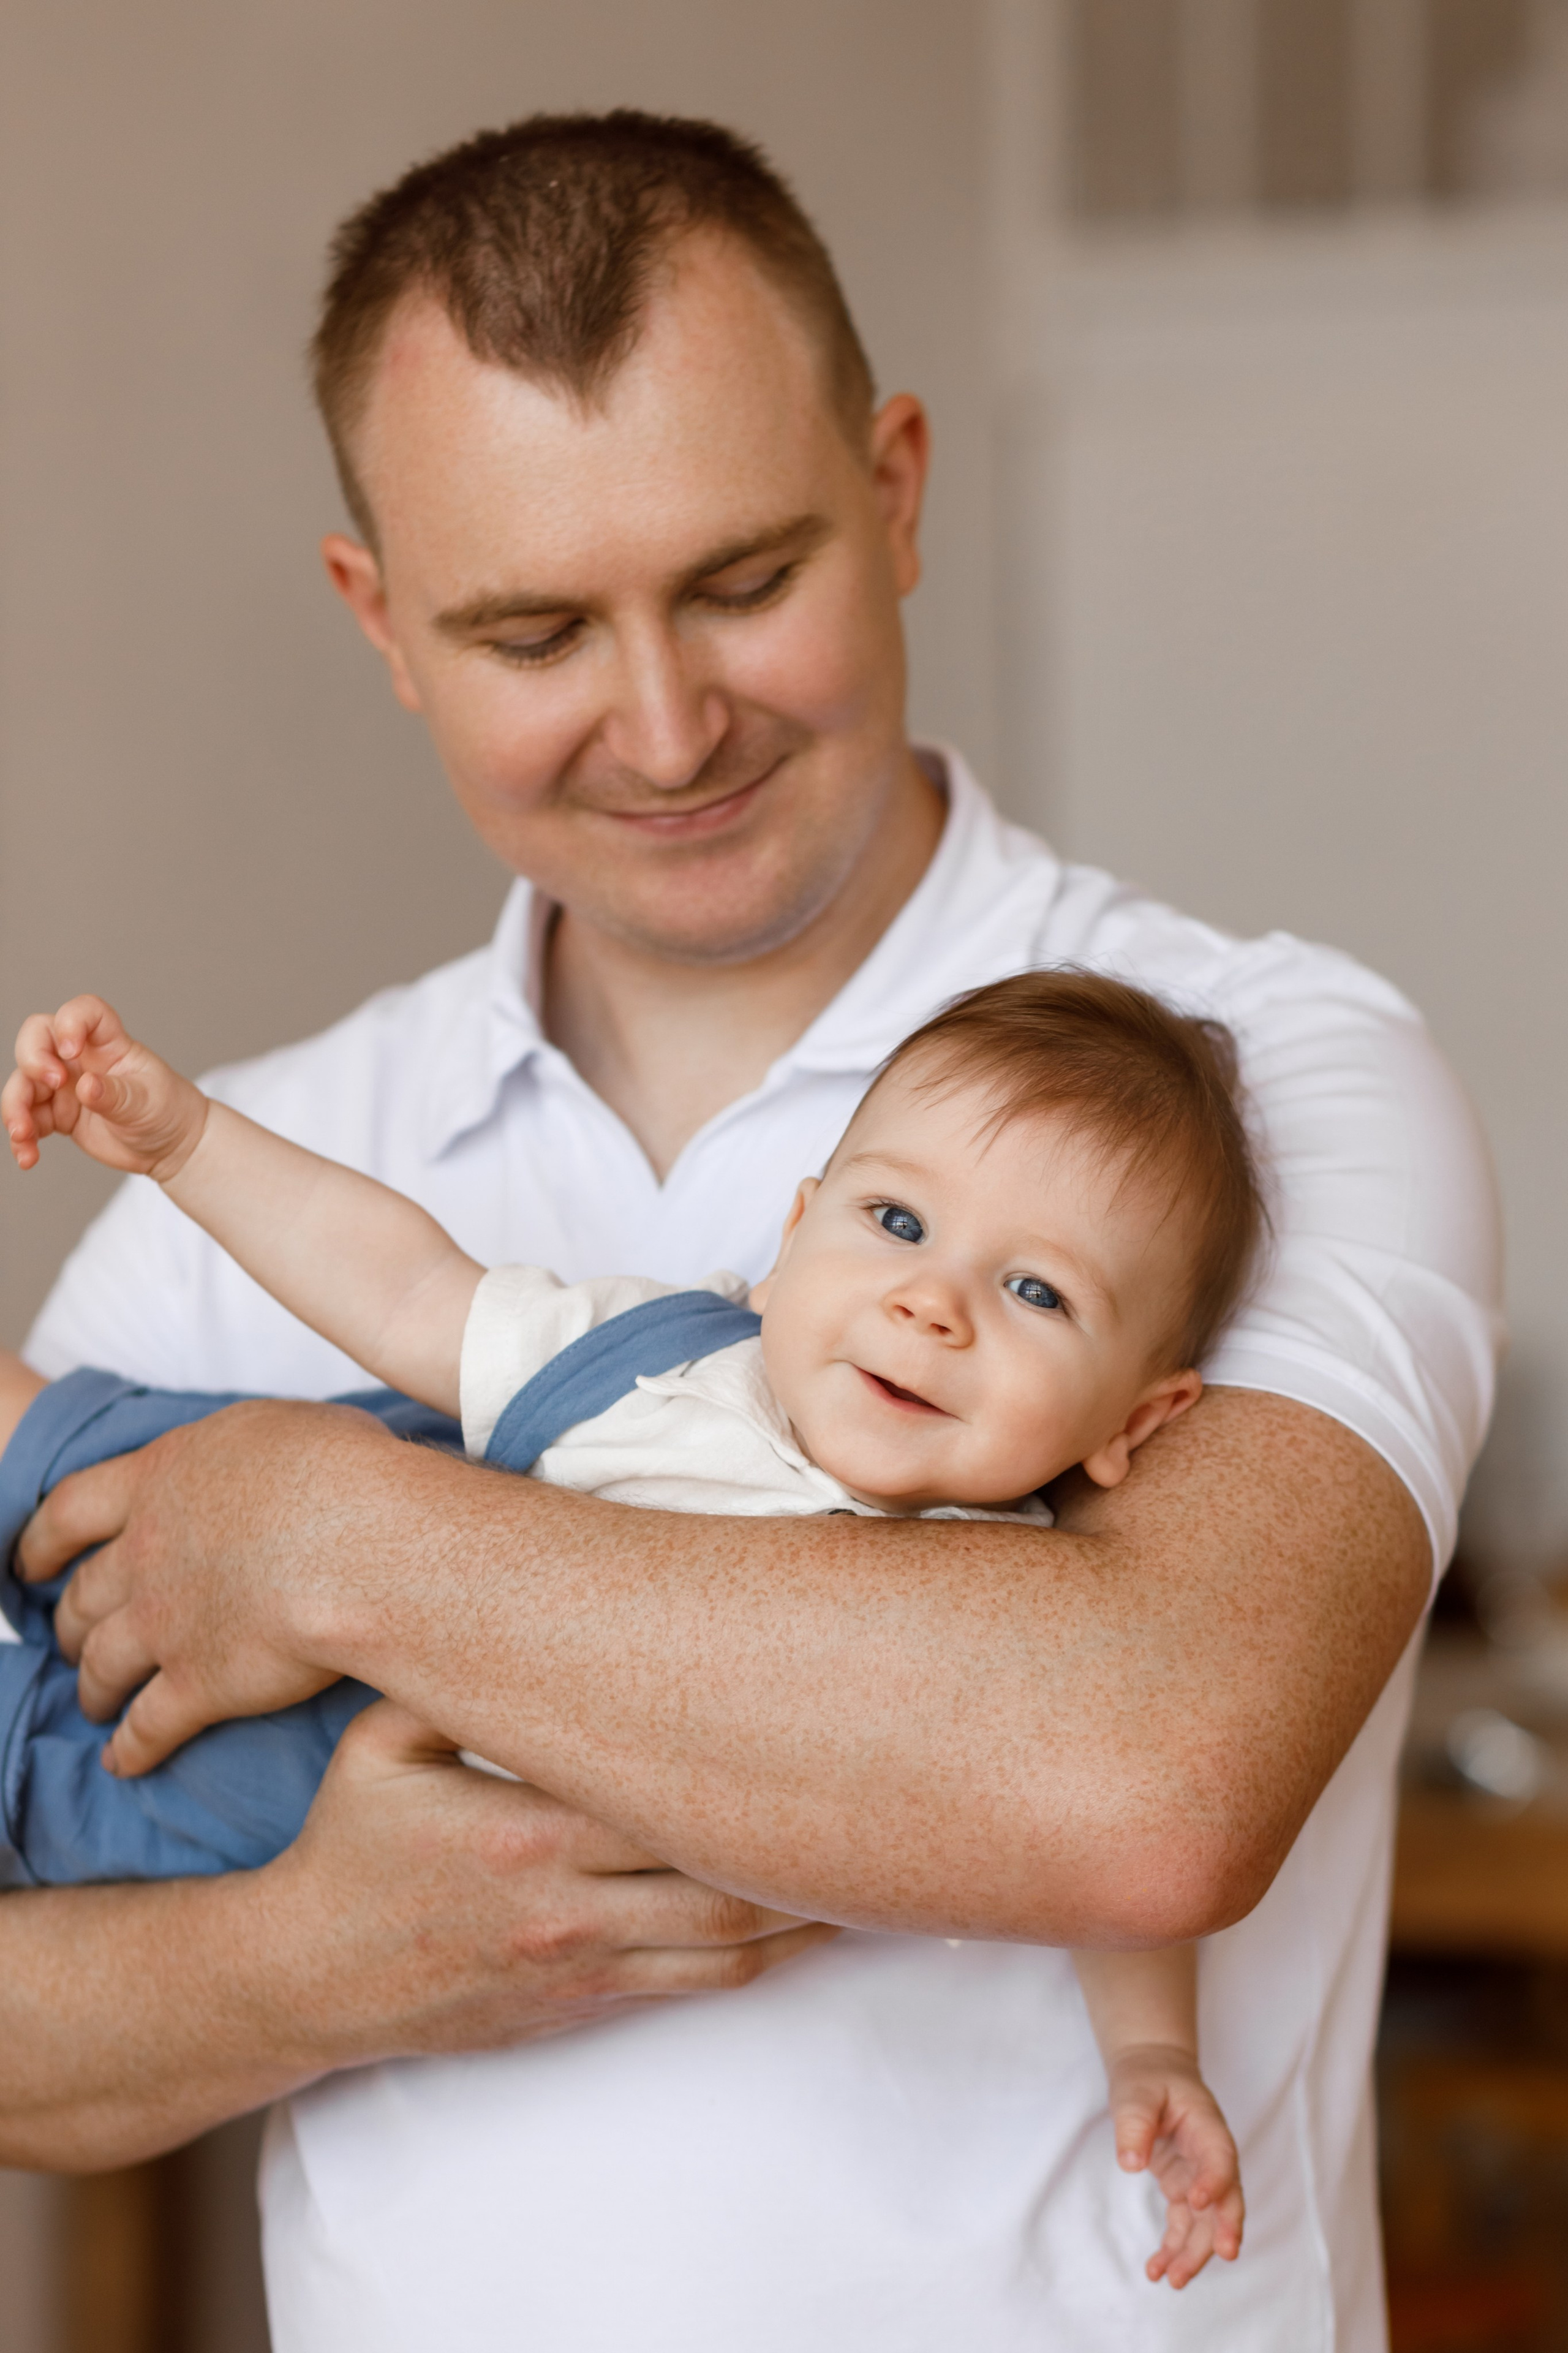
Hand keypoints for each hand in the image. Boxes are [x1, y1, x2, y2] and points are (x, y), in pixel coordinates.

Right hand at [3, 994, 207, 1178]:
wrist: (169, 1145)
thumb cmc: (166, 1110)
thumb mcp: (147, 1102)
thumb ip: (115, 1094)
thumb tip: (85, 1087)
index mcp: (109, 1044)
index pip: (84, 1012)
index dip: (70, 1021)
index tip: (71, 1050)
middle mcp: (81, 1059)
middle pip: (37, 1039)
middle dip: (32, 1059)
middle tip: (53, 1084)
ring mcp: (65, 1086)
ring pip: (24, 1083)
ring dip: (15, 1107)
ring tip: (23, 1135)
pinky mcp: (57, 1115)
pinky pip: (28, 1119)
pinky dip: (22, 1137)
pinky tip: (28, 1156)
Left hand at [17, 1398, 397, 1769]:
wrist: (361, 1544)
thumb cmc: (343, 1470)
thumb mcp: (282, 1427)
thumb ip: (248, 1451)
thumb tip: (268, 1459)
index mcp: (160, 1478)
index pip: (72, 1509)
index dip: (43, 1540)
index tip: (30, 1562)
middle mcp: (147, 1553)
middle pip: (84, 1595)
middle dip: (70, 1622)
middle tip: (70, 1639)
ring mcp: (165, 1623)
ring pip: (102, 1663)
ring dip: (92, 1686)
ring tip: (94, 1702)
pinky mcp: (199, 1685)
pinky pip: (147, 1727)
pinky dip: (130, 1748)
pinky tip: (124, 1762)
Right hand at [255, 1701, 837, 2065]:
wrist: (307, 1975)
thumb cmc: (349, 1843)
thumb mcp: (382, 1742)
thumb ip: (456, 1680)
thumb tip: (517, 1595)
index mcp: (530, 1827)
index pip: (667, 1789)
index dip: (752, 1759)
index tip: (819, 1711)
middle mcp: (572, 1902)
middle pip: (725, 1872)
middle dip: (810, 1832)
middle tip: (891, 1774)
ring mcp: (587, 1963)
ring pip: (733, 1940)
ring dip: (814, 1905)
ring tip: (887, 1853)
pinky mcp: (589, 2003)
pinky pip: (704, 1986)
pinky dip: (772, 1956)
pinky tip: (821, 1924)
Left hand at [1107, 2042, 1244, 2288]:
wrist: (1152, 2073)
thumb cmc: (1148, 2079)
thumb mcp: (1136, 2091)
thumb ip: (1134, 2123)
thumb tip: (1130, 2163)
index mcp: (1208, 2127)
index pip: (1220, 2158)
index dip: (1214, 2182)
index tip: (1197, 2202)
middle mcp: (1210, 2157)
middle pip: (1226, 2199)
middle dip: (1223, 2230)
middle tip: (1219, 2257)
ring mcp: (1199, 2176)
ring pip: (1206, 2222)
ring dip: (1194, 2252)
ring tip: (1173, 2280)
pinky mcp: (1183, 2189)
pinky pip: (1184, 2225)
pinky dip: (1174, 2248)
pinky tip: (1157, 2270)